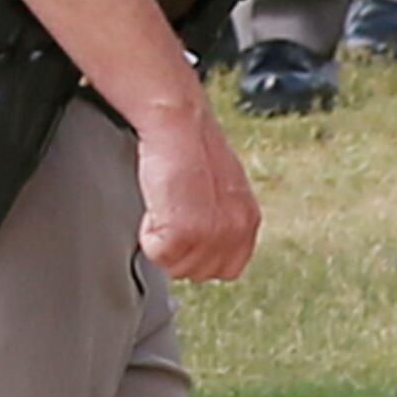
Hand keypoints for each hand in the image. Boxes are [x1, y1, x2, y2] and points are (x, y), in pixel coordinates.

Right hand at [135, 102, 260, 283]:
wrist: (177, 124)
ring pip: (177, 267)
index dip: (200, 254)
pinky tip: (156, 206)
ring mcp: (211, 235)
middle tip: (171, 216)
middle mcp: (235, 231)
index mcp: (247, 220)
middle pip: (200, 273)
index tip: (186, 234)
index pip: (228, 267)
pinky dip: (148, 234)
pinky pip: (157, 254)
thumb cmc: (190, 144)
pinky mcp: (183, 233)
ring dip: (163, 241)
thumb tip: (206, 235)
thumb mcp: (223, 188)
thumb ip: (222, 218)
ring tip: (164, 207)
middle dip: (180, 250)